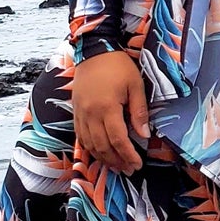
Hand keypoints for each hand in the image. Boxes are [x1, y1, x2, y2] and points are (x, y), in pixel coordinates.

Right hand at [72, 49, 149, 174]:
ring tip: (116, 166)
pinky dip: (90, 148)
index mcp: (108, 107)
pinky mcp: (75, 111)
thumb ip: (139, 111)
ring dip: (103, 158)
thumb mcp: (135, 85)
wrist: (93, 50)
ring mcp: (81, 114)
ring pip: (90, 144)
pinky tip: (99, 153)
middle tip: (128, 169)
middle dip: (116, 161)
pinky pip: (80, 136)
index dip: (128, 155)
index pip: (118, 140)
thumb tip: (144, 135)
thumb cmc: (118, 66)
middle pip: (103, 146)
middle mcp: (91, 114)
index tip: (137, 164)